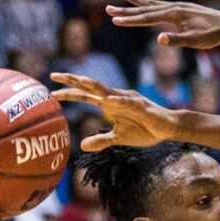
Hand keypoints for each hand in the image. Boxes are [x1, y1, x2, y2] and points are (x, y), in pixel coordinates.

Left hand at [51, 73, 180, 150]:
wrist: (168, 128)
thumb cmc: (145, 130)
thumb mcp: (118, 138)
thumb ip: (101, 140)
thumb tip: (81, 145)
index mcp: (109, 103)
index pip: (86, 94)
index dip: (70, 92)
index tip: (51, 92)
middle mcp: (116, 98)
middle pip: (91, 86)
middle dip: (73, 80)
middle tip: (54, 75)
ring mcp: (128, 100)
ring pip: (107, 90)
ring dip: (93, 85)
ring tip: (79, 80)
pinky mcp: (141, 106)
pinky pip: (128, 103)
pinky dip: (118, 101)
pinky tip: (109, 100)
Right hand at [105, 0, 219, 48]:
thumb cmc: (212, 36)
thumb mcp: (194, 41)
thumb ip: (176, 40)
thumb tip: (159, 39)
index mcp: (174, 14)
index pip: (147, 17)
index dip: (130, 20)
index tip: (114, 20)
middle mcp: (174, 6)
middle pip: (145, 8)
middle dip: (126, 9)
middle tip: (107, 8)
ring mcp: (179, 6)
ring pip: (152, 3)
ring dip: (135, 0)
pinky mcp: (183, 9)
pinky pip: (162, 5)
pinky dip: (150, 4)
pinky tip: (147, 4)